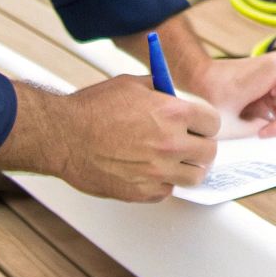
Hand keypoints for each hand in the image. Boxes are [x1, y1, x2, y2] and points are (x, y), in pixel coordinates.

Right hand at [54, 75, 219, 201]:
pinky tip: (149, 172)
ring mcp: (157, 170)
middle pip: (209, 152)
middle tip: (190, 145)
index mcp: (172, 113)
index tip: (199, 127)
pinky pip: (167, 191)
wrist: (62, 136)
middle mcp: (170, 143)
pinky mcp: (142, 192)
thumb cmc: (91, 109)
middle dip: (200, 146)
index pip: (213, 123)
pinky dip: (162, 184)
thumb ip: (161, 90)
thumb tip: (176, 95)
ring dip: (186, 168)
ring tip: (173, 161)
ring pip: (194, 177)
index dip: (205, 124)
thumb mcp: (132, 84)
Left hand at [189, 52, 275, 138]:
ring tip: (251, 122)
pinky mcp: (268, 76)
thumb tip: (269, 136)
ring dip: (271, 115)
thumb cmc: (212, 94)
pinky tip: (248, 115)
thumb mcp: (234, 122)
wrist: (196, 78)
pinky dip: (265, 111)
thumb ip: (257, 131)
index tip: (264, 132)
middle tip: (261, 131)